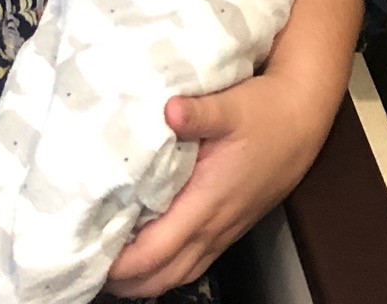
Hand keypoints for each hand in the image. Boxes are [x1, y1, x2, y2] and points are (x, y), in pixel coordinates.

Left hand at [101, 66, 334, 296]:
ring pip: (178, 274)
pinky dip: (164, 268)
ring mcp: (223, 230)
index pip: (156, 251)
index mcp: (207, 202)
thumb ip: (199, 112)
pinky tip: (145, 254)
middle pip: (163, 276)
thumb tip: (169, 110)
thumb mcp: (232, 105)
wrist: (302, 118)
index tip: (86, 255)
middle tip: (85, 265)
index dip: (120, 263)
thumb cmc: (265, 112)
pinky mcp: (229, 226)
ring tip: (107, 266)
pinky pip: (191, 262)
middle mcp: (214, 226)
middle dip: (124, 281)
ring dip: (143, 279)